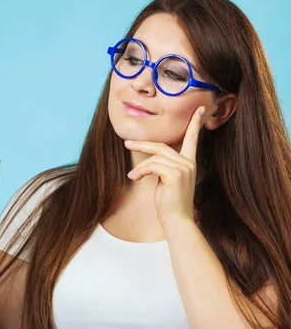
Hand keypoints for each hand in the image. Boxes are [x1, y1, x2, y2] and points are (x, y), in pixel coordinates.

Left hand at [125, 106, 205, 226]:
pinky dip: (140, 171)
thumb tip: (151, 159)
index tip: (200, 108)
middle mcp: (189, 163)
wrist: (176, 219)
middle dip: (142, 145)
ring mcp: (183, 168)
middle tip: (127, 143)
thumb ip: (163, 166)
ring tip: (132, 176)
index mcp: (189, 162)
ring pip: (155, 157)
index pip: (192, 139)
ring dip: (140, 167)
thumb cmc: (169, 202)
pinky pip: (152, 165)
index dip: (195, 123)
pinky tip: (135, 178)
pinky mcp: (175, 174)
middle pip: (161, 146)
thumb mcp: (166, 180)